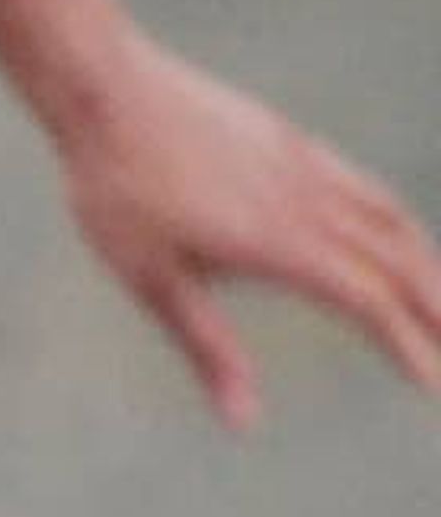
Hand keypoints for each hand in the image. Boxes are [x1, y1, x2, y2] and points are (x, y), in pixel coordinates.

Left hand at [50, 28, 440, 429]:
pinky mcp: (296, 144)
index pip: (366, 301)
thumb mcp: (154, 282)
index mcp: (279, 243)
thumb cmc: (118, 193)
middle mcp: (309, 202)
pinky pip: (366, 189)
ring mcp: (309, 166)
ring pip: (393, 220)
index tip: (433, 383)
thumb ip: (207, 349)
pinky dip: (397, 223)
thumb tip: (243, 423)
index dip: (405, 343)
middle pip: (398, 261)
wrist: (108, 93)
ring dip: (426, 265)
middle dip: (436, 310)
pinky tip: (393, 236)